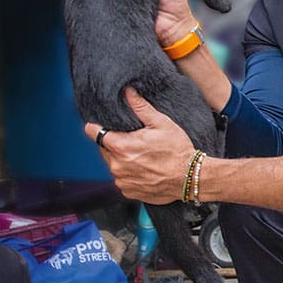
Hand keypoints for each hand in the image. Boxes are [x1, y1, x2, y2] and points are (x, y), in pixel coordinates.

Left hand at [84, 88, 194, 203]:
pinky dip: (129, 172)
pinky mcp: (128, 191)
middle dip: (115, 142)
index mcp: (121, 146)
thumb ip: (140, 107)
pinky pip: (122, 178)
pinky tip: (145, 168)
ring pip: (113, 164)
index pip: (93, 133)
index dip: (97, 126)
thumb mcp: (161, 123)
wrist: (189, 178)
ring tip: (142, 155)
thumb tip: (127, 92)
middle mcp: (117, 165)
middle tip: (135, 140)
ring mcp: (122, 180)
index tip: (104, 124)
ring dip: (122, 158)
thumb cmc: (177, 150)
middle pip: (104, 148)